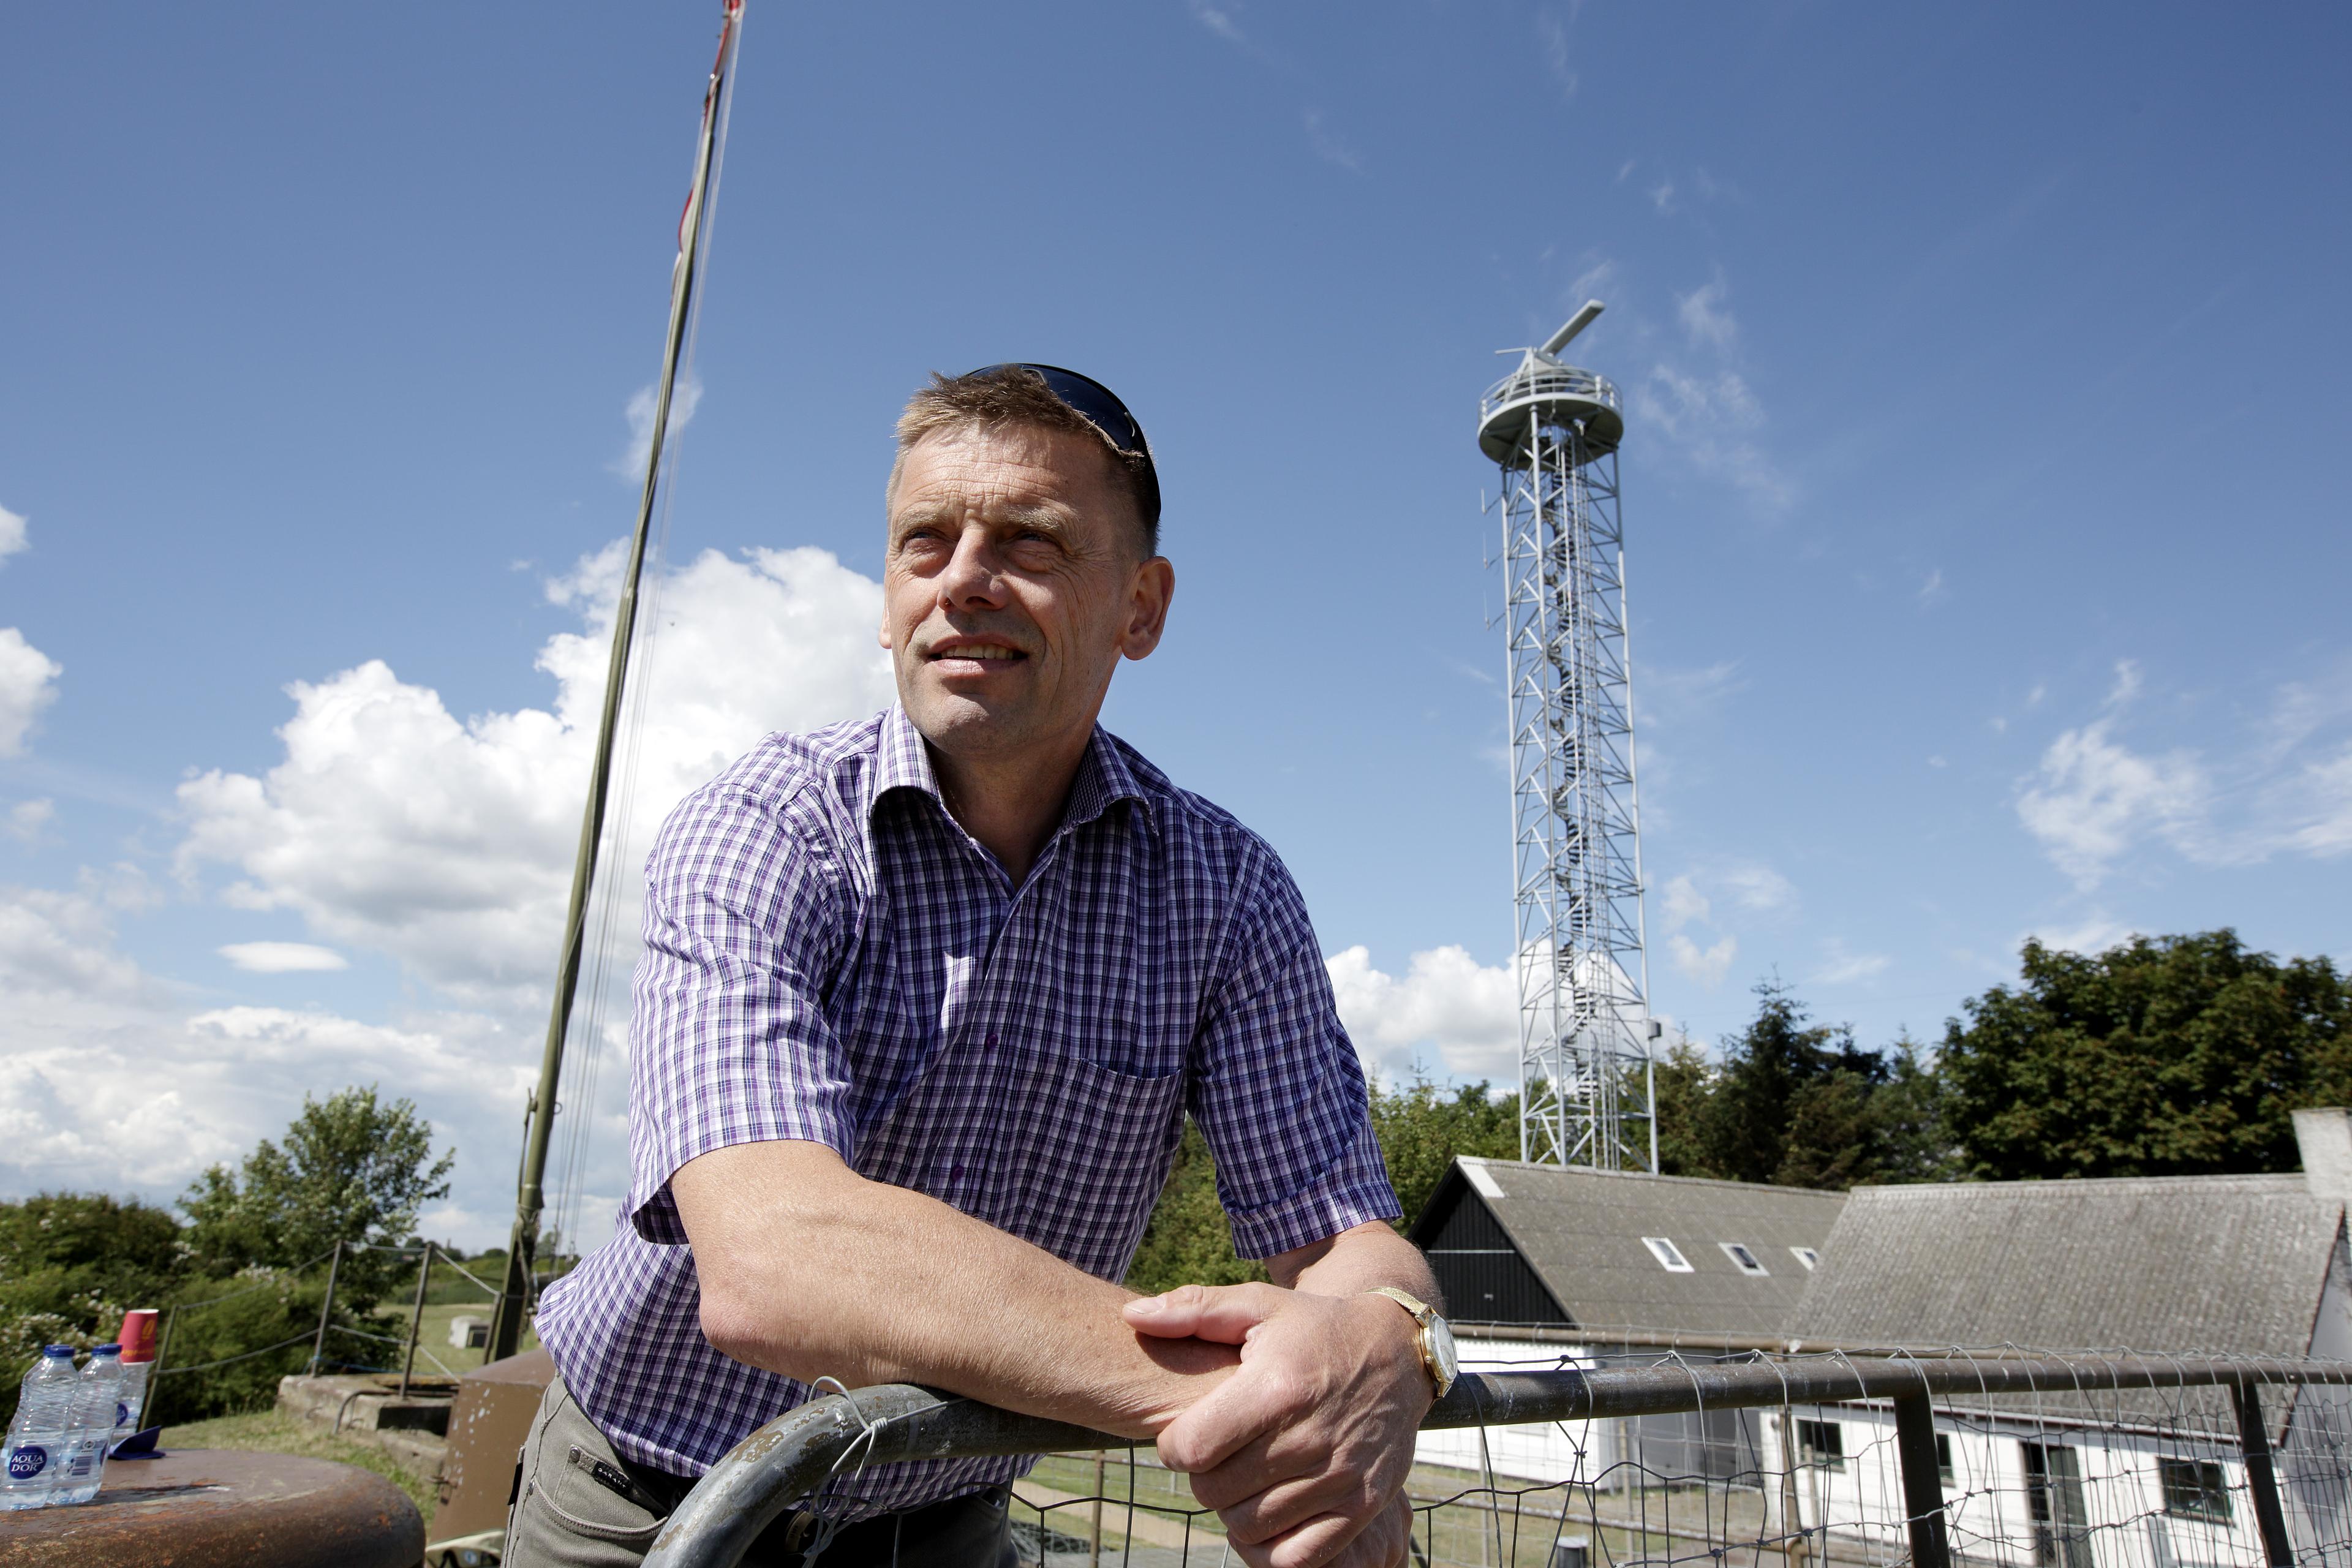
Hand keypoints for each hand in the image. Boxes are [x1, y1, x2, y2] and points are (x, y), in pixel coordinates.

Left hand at [1124, 1283, 1430, 1567]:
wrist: (1399, 1353)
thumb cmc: (1315, 1328)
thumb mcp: (1259, 1306)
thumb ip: (1192, 1310)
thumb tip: (1132, 1317)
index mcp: (1278, 1388)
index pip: (1193, 1448)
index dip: (1175, 1445)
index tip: (1187, 1433)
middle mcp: (1311, 1437)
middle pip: (1215, 1492)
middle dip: (1203, 1476)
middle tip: (1218, 1455)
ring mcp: (1340, 1477)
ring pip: (1249, 1527)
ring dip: (1234, 1508)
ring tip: (1243, 1478)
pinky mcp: (1363, 1507)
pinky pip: (1296, 1558)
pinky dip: (1270, 1546)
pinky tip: (1267, 1513)